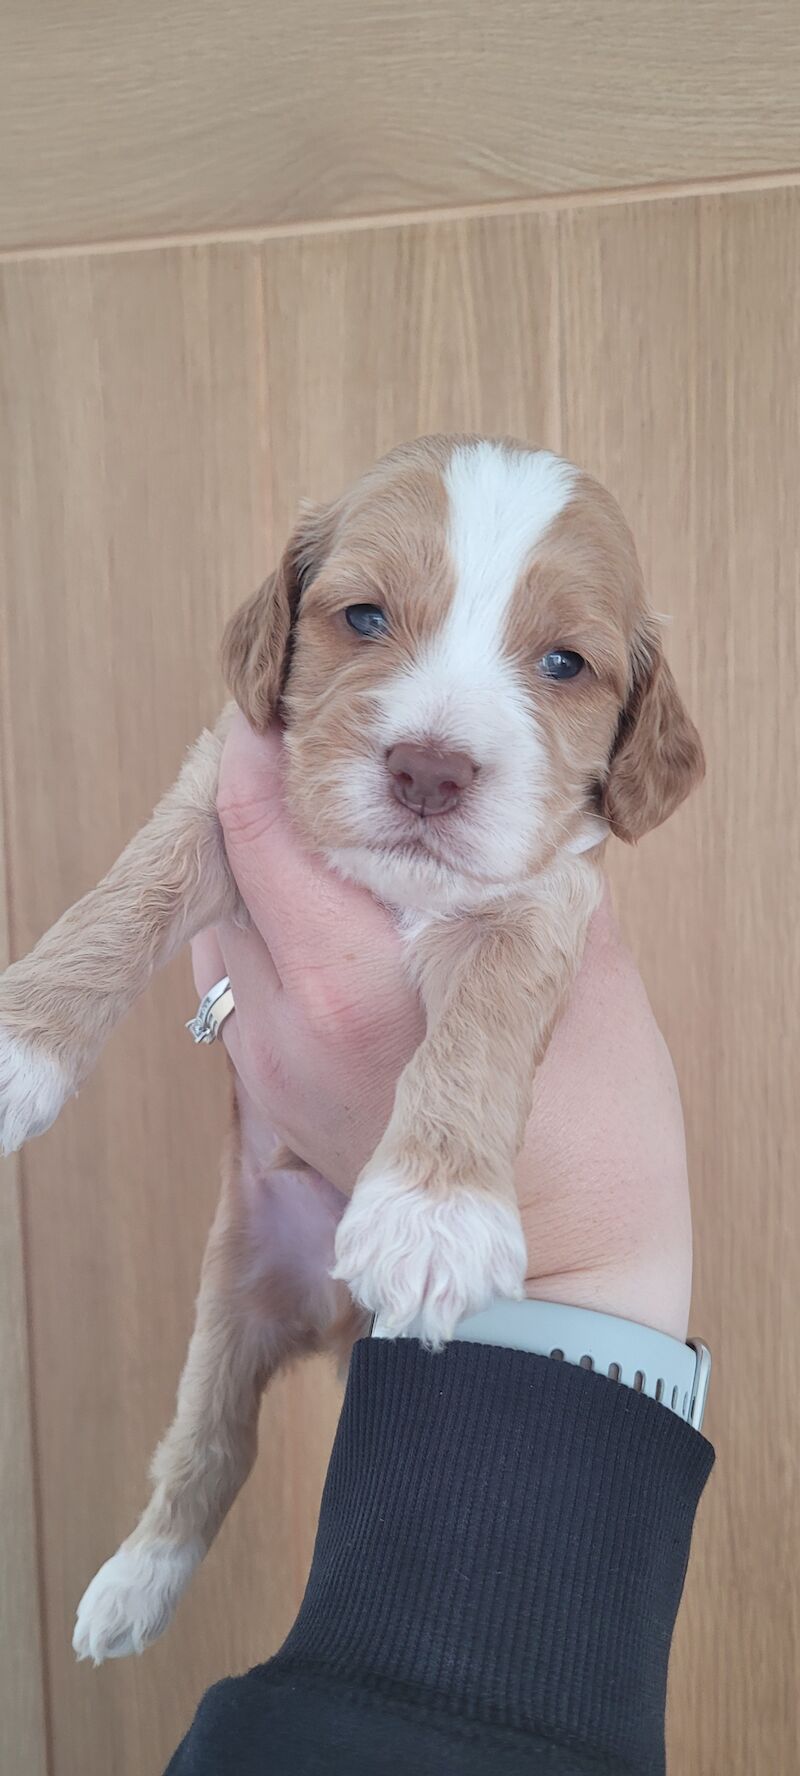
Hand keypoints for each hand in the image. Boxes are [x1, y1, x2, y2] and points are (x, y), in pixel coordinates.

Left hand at [192, 714, 691, 1340]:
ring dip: (268, 876)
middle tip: (328, 757)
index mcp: (353, 983)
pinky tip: (345, 923)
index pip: (262, 827)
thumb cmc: (594, 1136)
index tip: (304, 706)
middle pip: (226, 873)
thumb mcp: (570, 968)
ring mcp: (270, 1073)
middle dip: (267, 808)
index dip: (270, 750)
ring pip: (228, 929)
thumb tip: (473, 790)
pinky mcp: (276, 1104)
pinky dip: (279, 939)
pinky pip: (249, 988)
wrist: (562, 1285)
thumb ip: (511, 864)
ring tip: (342, 837)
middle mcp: (285, 1027)